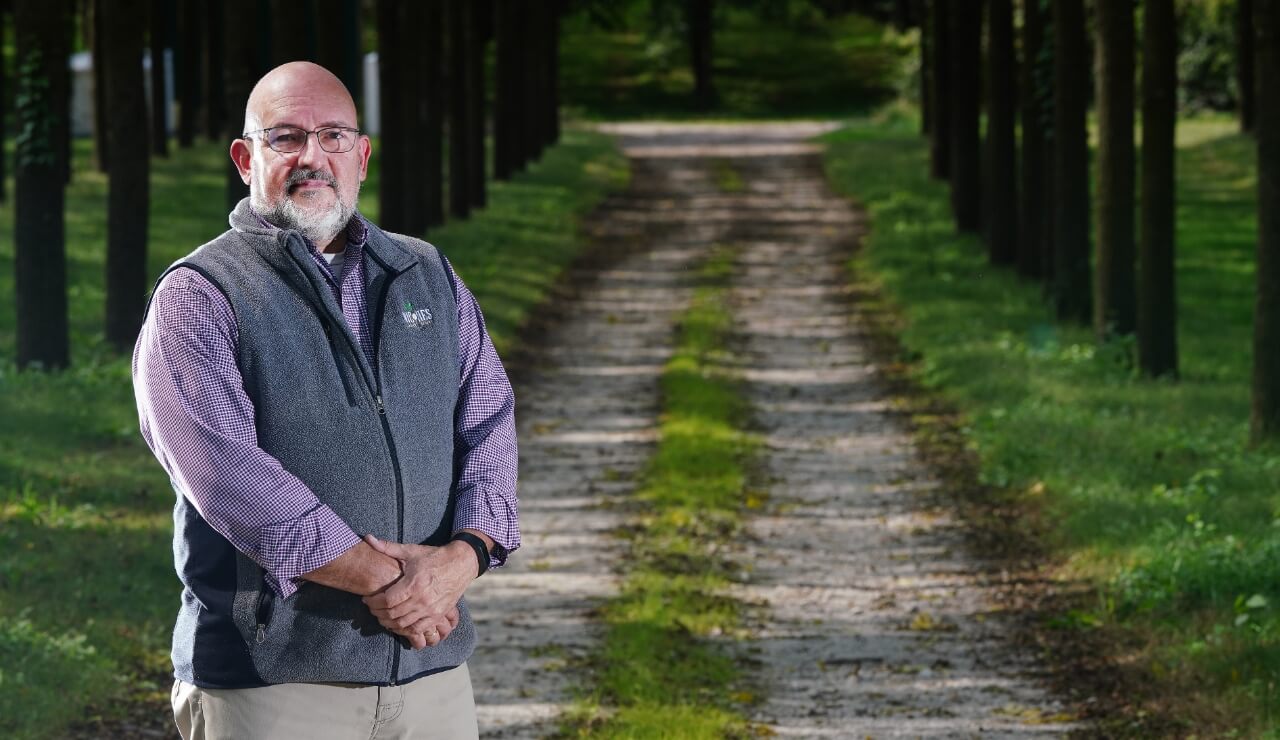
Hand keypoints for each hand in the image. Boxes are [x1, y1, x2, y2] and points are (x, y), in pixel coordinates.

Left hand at [361, 534, 476, 648]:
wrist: (461, 564)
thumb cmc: (434, 557)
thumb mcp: (411, 551)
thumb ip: (388, 547)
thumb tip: (368, 538)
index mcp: (414, 583)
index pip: (387, 600)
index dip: (373, 602)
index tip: (367, 599)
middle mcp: (422, 599)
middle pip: (392, 614)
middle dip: (377, 613)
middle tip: (371, 608)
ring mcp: (431, 610)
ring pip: (403, 624)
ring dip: (388, 623)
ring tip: (382, 616)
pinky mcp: (438, 615)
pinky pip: (418, 629)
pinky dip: (404, 630)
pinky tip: (397, 624)